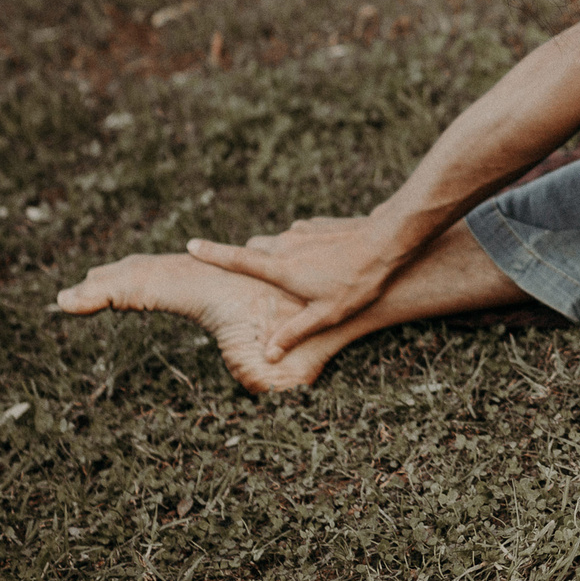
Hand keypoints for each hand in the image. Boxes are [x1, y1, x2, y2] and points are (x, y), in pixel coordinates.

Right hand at [185, 215, 416, 361]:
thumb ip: (295, 334)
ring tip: (298, 277)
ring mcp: (303, 231)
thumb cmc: (358, 281)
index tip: (190, 245)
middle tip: (255, 279)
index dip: (211, 253)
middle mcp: (286, 244)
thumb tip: (269, 356)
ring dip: (279, 256)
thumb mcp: (326, 315)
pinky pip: (301, 237)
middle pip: (255, 250)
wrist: (389, 239)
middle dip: (249, 261)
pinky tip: (324, 262)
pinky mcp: (320, 224)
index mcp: (280, 267)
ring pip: (279, 243)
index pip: (236, 258)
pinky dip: (302, 248)